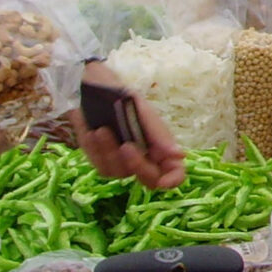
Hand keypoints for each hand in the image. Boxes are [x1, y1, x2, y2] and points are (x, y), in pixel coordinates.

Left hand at [71, 63, 187, 189]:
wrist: (92, 89)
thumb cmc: (123, 97)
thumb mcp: (143, 112)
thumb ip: (160, 136)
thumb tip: (180, 155)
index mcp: (161, 146)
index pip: (174, 172)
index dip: (172, 180)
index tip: (162, 182)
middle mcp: (145, 158)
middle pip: (148, 180)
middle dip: (136, 164)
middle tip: (125, 146)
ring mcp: (122, 162)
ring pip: (119, 173)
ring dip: (108, 152)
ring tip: (100, 130)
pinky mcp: (102, 161)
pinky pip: (100, 166)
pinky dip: (94, 150)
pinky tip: (91, 132)